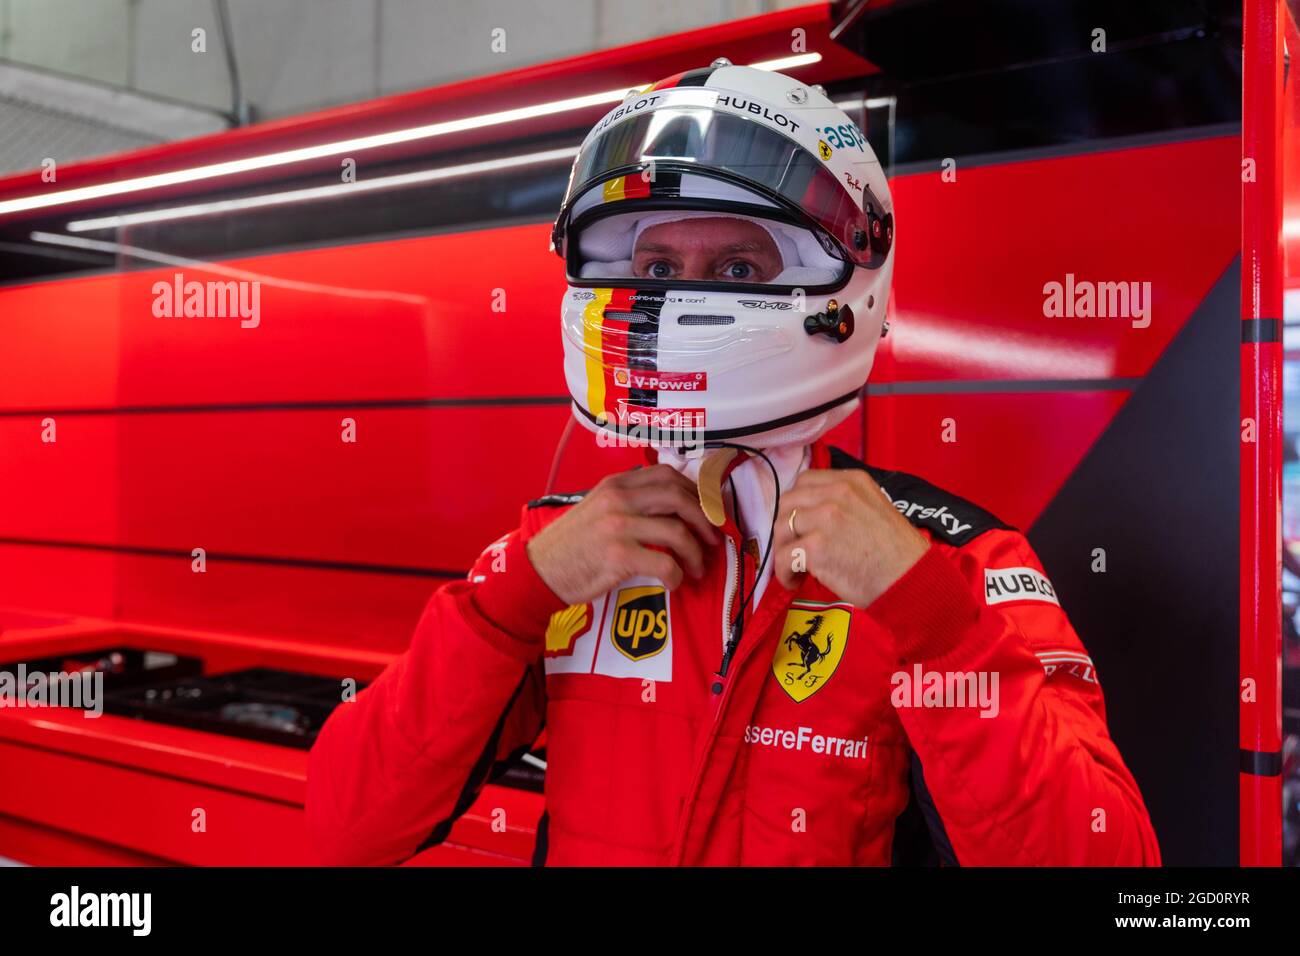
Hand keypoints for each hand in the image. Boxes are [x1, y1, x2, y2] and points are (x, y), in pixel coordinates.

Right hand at [527, 465, 719, 604]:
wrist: (538, 570)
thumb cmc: (570, 544)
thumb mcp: (596, 507)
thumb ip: (628, 501)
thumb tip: (672, 506)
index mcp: (615, 484)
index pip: (668, 476)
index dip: (696, 493)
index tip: (707, 511)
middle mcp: (618, 499)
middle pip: (679, 498)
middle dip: (705, 520)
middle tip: (713, 540)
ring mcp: (618, 526)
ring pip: (678, 531)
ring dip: (696, 553)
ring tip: (697, 568)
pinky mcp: (618, 556)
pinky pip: (665, 563)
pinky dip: (677, 575)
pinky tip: (674, 582)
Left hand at [773, 469, 929, 606]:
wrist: (911, 580)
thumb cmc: (897, 554)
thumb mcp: (876, 508)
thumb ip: (846, 503)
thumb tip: (813, 513)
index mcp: (852, 481)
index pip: (806, 481)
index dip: (798, 504)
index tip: (800, 523)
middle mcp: (837, 493)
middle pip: (788, 502)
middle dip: (786, 526)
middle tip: (794, 547)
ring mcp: (825, 518)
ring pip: (781, 528)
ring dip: (784, 549)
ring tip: (796, 567)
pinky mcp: (816, 547)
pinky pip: (783, 556)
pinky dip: (784, 572)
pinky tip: (795, 580)